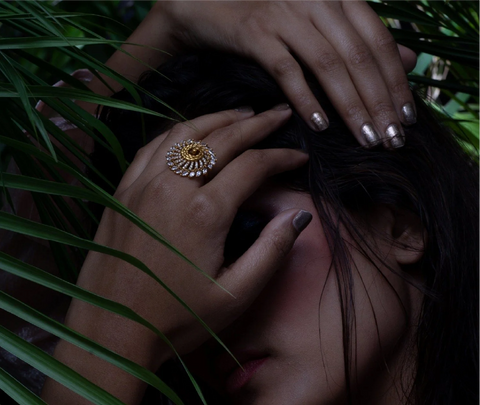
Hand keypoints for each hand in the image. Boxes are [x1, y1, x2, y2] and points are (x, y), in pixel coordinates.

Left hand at [66, 105, 308, 373]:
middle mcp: (171, 187)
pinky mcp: (121, 192)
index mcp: (204, 213)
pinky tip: (190, 133)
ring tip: (241, 114)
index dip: (281, 156)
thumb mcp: (235, 296)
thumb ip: (271, 252)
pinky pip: (152, 147)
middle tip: (279, 114)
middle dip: (255, 124)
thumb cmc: (176, 320)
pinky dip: (177, 132)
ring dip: (216, 119)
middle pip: (220, 139)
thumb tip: (298, 215)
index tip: (299, 156)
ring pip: (183, 133)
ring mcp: (141, 185)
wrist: (111, 331)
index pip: (252, 166)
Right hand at [156, 0, 416, 146]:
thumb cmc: (274, 19)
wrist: (213, 5)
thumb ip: (363, 39)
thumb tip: (407, 59)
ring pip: (328, 64)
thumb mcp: (323, 24)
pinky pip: (286, 69)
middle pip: (358, 56)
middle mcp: (317, 1)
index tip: (407, 118)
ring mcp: (286, 15)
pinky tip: (320, 126)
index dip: (395, 80)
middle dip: (379, 101)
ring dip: (350, 105)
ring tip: (365, 138)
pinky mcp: (256, 34)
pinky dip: (305, 98)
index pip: (378, 41)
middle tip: (392, 139)